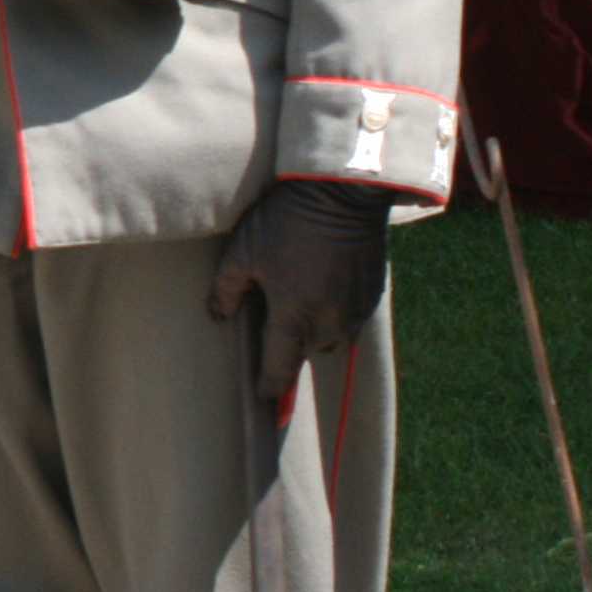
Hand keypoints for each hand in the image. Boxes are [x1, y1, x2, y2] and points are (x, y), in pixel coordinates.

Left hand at [208, 178, 395, 404]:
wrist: (342, 194)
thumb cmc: (286, 222)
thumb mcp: (244, 250)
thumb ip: (226, 289)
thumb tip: (218, 315)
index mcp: (295, 319)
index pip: (280, 370)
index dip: (269, 387)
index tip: (262, 397)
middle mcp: (330, 325)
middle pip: (305, 352)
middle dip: (289, 344)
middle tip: (273, 317)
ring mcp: (356, 313)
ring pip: (330, 338)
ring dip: (313, 327)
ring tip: (298, 298)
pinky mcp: (373, 297)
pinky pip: (349, 318)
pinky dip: (334, 310)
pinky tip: (321, 284)